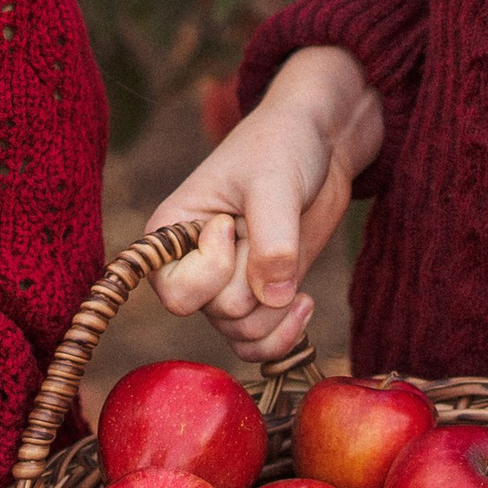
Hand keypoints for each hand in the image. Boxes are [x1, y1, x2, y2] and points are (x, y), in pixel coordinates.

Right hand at [144, 48, 383, 366]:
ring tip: (293, 267)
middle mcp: (191, 266)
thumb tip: (273, 298)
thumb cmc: (281, 146)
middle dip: (258, 280)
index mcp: (170, 234)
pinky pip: (260, 343)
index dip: (215, 268)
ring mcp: (227, 284)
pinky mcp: (259, 294)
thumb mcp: (274, 182)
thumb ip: (271, 240)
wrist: (318, 143)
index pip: (178, 293)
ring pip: (244, 334)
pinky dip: (285, 333)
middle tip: (269, 230)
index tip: (230, 222)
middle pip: (221, 314)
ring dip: (278, 309)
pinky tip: (305, 302)